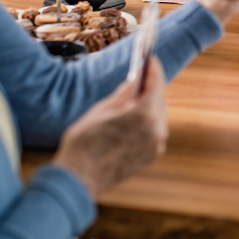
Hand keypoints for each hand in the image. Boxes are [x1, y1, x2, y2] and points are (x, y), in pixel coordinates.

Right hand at [52, 57, 167, 196]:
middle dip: (151, 88)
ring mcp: (156, 145)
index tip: (151, 59)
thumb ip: (124, 93)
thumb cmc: (85, 143)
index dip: (153, 69)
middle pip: (159, 100)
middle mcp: (156, 130)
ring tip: (134, 99)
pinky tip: (133, 121)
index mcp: (144, 115)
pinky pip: (155, 132)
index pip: (155, 84)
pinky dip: (148, 123)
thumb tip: (136, 80)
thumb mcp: (102, 109)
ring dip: (149, 106)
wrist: (79, 178)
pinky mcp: (152, 157)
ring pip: (158, 117)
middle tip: (141, 77)